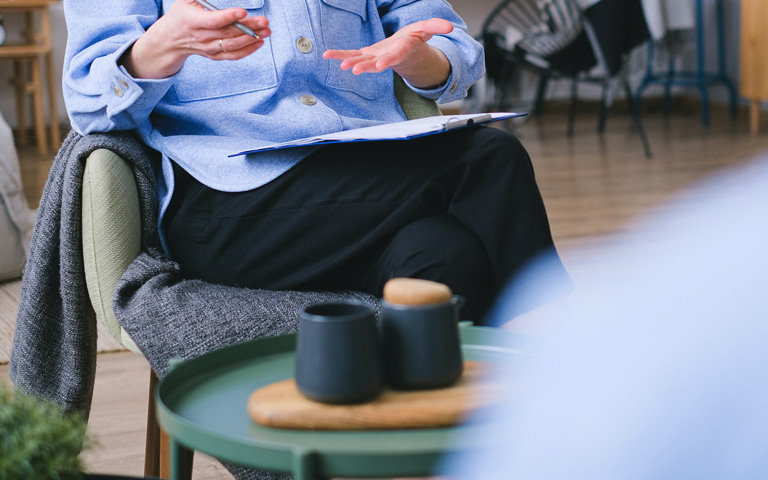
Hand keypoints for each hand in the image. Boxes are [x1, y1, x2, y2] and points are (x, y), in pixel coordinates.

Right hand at [121, 0, 270, 78]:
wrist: (171, 39)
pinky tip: (259, 42)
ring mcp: (209, 48)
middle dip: (249, 27)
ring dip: (251, 39)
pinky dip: (247, 50)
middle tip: (264, 21)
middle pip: (228, 33)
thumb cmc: (181, 15)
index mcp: (192, 21)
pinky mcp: (214, 55)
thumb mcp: (186, 0)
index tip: (243, 12)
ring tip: (266, 31)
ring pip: (233, 46)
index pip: (213, 21)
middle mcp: (201, 37)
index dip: (229, 17)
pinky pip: (233, 56)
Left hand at [323, 18, 452, 89]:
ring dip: (350, 62)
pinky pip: (351, 55)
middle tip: (355, 70)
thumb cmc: (414, 40)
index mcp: (401, 51)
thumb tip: (448, 26)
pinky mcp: (366, 55)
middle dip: (366, 66)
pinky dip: (340, 55)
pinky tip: (327, 54)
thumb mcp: (427, 29)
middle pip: (376, 63)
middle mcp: (387, 57)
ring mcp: (375, 58)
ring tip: (341, 64)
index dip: (389, 60)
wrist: (405, 52)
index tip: (381, 65)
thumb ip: (436, 26)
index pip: (395, 56)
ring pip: (361, 61)